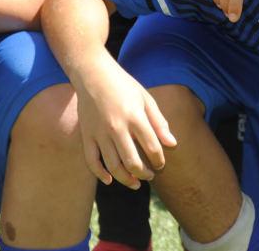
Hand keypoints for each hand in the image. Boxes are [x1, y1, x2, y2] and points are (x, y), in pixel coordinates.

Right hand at [74, 54, 175, 188]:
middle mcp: (117, 127)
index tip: (161, 165)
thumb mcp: (146, 99)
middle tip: (150, 176)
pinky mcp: (86, 135)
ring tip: (135, 183)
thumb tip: (172, 145)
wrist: (93, 74)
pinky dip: (100, 174)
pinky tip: (109, 180)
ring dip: (126, 179)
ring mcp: (100, 133)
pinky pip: (92, 161)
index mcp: (135, 117)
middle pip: (133, 162)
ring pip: (113, 166)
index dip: (159, 160)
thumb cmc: (124, 85)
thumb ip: (159, 122)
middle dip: (144, 174)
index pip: (152, 147)